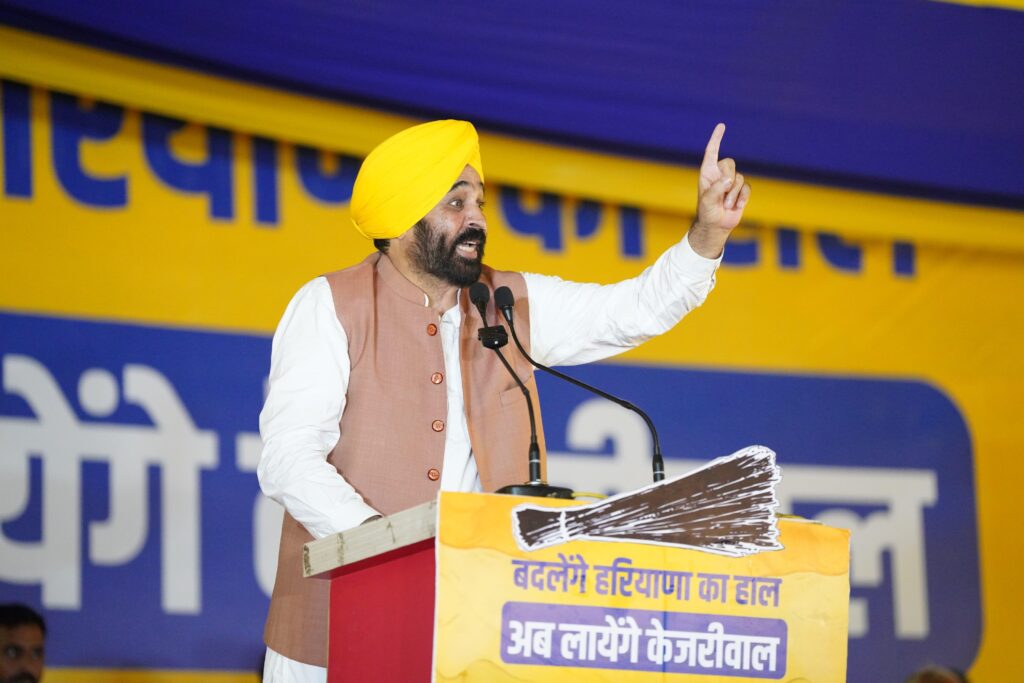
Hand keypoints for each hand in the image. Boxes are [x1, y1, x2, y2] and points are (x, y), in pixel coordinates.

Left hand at [689, 123, 750, 257]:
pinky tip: (735, 207)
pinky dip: (741, 198)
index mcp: (707, 172)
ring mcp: (731, 182)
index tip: (721, 126)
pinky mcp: (741, 190)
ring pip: (739, 178)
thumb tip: (730, 179)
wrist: (716, 225)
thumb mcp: (707, 200)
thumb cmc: (707, 212)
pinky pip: (747, 187)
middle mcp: (720, 174)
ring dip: (733, 194)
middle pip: (730, 163)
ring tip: (726, 205)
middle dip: (727, 180)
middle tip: (721, 196)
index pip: (712, 151)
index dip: (716, 138)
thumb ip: (716, 188)